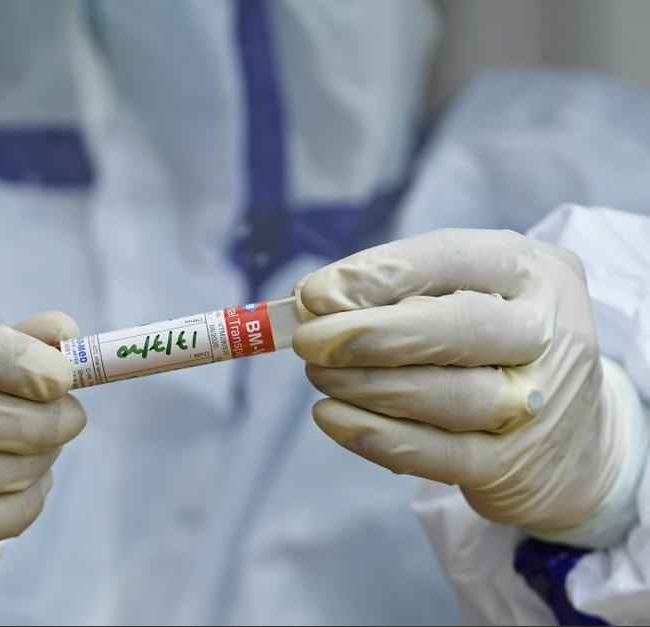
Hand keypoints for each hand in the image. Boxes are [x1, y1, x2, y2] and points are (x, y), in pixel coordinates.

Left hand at [294, 229, 644, 546]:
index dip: (376, 275)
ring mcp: (537, 406)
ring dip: (365, 385)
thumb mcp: (468, 294)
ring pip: (447, 396)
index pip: (451, 258)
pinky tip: (331, 418)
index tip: (314, 294)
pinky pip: (436, 455)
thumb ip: (399, 290)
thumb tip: (315, 300)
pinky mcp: (512, 466)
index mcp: (533, 272)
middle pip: (458, 328)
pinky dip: (373, 436)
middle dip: (369, 335)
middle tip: (308, 342)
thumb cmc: (495, 347)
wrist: (576, 440)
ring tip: (319, 376)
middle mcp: (549, 334)